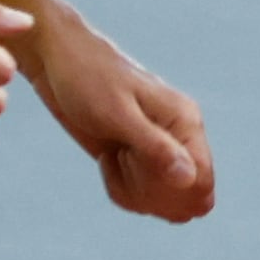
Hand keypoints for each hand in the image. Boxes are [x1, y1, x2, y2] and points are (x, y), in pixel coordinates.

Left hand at [25, 2, 213, 223]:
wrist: (57, 60)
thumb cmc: (87, 77)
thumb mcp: (117, 114)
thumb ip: (154, 147)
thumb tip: (188, 178)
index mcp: (185, 121)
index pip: (202, 179)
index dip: (175, 194)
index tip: (137, 175)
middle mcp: (178, 137)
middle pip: (183, 196)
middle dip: (149, 193)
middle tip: (121, 158)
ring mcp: (158, 149)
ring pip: (161, 200)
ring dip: (132, 190)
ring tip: (112, 156)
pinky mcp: (137, 158)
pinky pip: (140, 196)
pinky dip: (120, 188)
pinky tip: (106, 160)